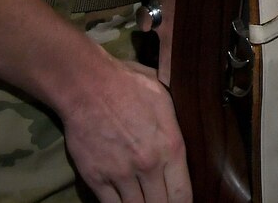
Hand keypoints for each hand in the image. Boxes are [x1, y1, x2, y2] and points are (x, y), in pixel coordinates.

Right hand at [56, 51, 190, 202]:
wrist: (88, 86)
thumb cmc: (129, 85)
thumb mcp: (165, 99)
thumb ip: (176, 126)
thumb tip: (190, 133)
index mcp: (170, 146)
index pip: (183, 194)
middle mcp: (148, 165)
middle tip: (162, 199)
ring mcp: (120, 174)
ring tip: (144, 200)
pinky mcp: (95, 178)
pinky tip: (124, 201)